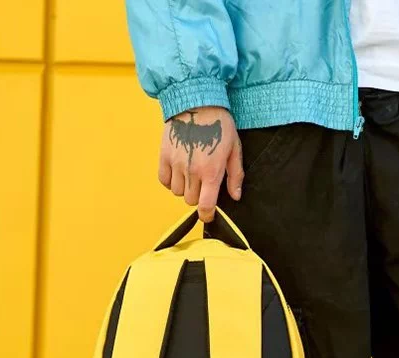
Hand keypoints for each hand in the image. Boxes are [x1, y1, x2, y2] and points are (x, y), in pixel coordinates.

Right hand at [159, 106, 243, 221]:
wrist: (197, 101)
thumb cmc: (219, 124)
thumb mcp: (234, 149)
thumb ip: (235, 176)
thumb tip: (235, 196)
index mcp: (211, 172)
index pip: (205, 206)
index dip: (207, 215)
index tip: (208, 215)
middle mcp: (192, 171)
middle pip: (190, 200)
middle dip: (197, 196)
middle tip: (203, 183)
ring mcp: (176, 164)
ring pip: (177, 192)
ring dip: (184, 188)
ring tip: (190, 174)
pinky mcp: (164, 155)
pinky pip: (163, 180)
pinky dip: (170, 180)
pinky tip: (178, 171)